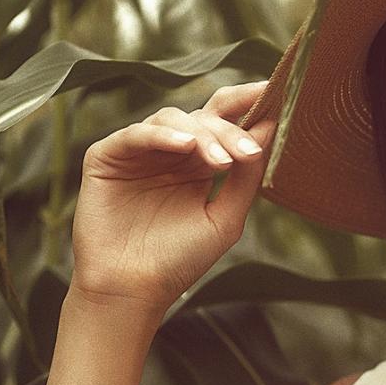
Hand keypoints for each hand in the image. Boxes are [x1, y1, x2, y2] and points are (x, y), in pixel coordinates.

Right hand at [71, 80, 276, 310]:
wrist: (132, 291)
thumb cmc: (178, 262)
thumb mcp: (224, 219)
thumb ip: (247, 178)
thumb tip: (272, 129)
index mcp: (198, 165)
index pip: (224, 122)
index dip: (247, 104)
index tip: (278, 93)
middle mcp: (169, 153)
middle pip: (203, 118)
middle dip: (230, 130)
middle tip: (249, 152)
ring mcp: (138, 152)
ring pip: (173, 119)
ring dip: (201, 135)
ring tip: (220, 161)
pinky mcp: (107, 155)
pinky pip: (137, 133)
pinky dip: (162, 136)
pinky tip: (185, 148)